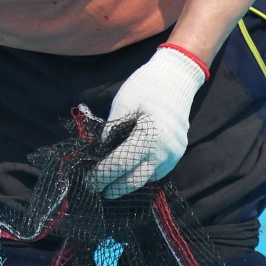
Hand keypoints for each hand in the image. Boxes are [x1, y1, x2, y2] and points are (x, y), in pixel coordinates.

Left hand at [87, 46, 207, 198]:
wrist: (177, 77)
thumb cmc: (147, 85)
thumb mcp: (123, 103)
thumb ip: (112, 129)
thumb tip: (101, 151)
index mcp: (151, 136)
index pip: (120, 164)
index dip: (102, 175)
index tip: (88, 181)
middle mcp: (165, 151)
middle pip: (135, 180)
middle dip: (113, 187)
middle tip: (93, 187)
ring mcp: (174, 154)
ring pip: (147, 179)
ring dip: (126, 183)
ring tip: (108, 181)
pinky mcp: (177, 154)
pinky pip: (157, 172)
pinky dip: (141, 173)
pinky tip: (127, 171)